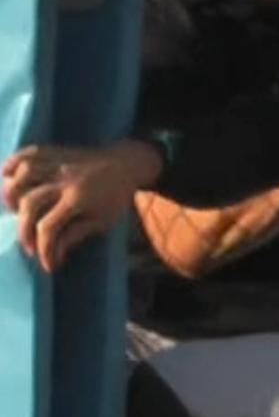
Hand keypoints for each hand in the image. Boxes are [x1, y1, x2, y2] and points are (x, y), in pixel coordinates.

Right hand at [2, 140, 162, 271]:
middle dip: (24, 229)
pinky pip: (27, 153)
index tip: (47, 265)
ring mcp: (58, 163)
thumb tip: (52, 254)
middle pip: (30, 203)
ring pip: (22, 174)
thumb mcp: (102, 220)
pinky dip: (12, 164)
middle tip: (29, 244)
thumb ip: (76, 234)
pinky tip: (7, 177)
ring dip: (12, 194)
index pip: (49, 227)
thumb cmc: (116, 196)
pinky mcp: (55, 151)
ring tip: (17, 210)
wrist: (128, 163)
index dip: (44, 250)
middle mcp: (65, 180)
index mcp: (79, 199)